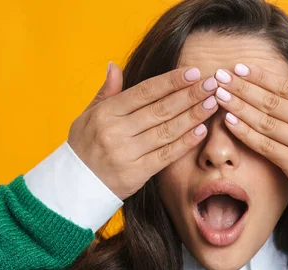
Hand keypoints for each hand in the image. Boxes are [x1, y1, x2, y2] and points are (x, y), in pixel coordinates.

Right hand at [67, 62, 219, 199]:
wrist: (75, 185)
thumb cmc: (84, 146)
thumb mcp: (88, 116)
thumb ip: (106, 92)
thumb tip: (115, 65)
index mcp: (106, 113)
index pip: (144, 92)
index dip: (170, 82)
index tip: (192, 72)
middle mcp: (116, 131)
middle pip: (160, 110)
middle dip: (189, 95)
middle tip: (211, 84)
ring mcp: (127, 153)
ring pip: (167, 131)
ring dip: (193, 116)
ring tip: (212, 103)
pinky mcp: (137, 173)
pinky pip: (166, 155)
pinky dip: (185, 142)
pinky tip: (201, 131)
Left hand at [213, 62, 287, 192]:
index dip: (261, 77)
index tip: (240, 68)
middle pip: (272, 103)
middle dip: (243, 88)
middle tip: (221, 77)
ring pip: (266, 123)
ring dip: (239, 108)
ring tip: (220, 96)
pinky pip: (266, 147)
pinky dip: (246, 133)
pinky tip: (229, 121)